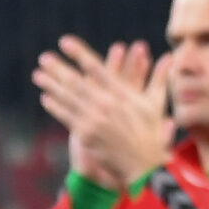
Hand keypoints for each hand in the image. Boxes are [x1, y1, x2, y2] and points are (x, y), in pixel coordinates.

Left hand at [34, 36, 172, 190]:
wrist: (144, 166)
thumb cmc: (152, 133)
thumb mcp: (157, 104)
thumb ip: (158, 78)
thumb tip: (170, 57)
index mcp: (123, 94)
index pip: (97, 68)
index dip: (80, 54)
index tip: (65, 42)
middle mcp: (107, 104)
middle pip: (77, 82)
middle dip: (58, 68)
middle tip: (44, 57)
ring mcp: (95, 120)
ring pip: (68, 98)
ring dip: (51, 85)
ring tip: (38, 74)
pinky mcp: (87, 135)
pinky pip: (66, 117)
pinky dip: (55, 107)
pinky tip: (45, 98)